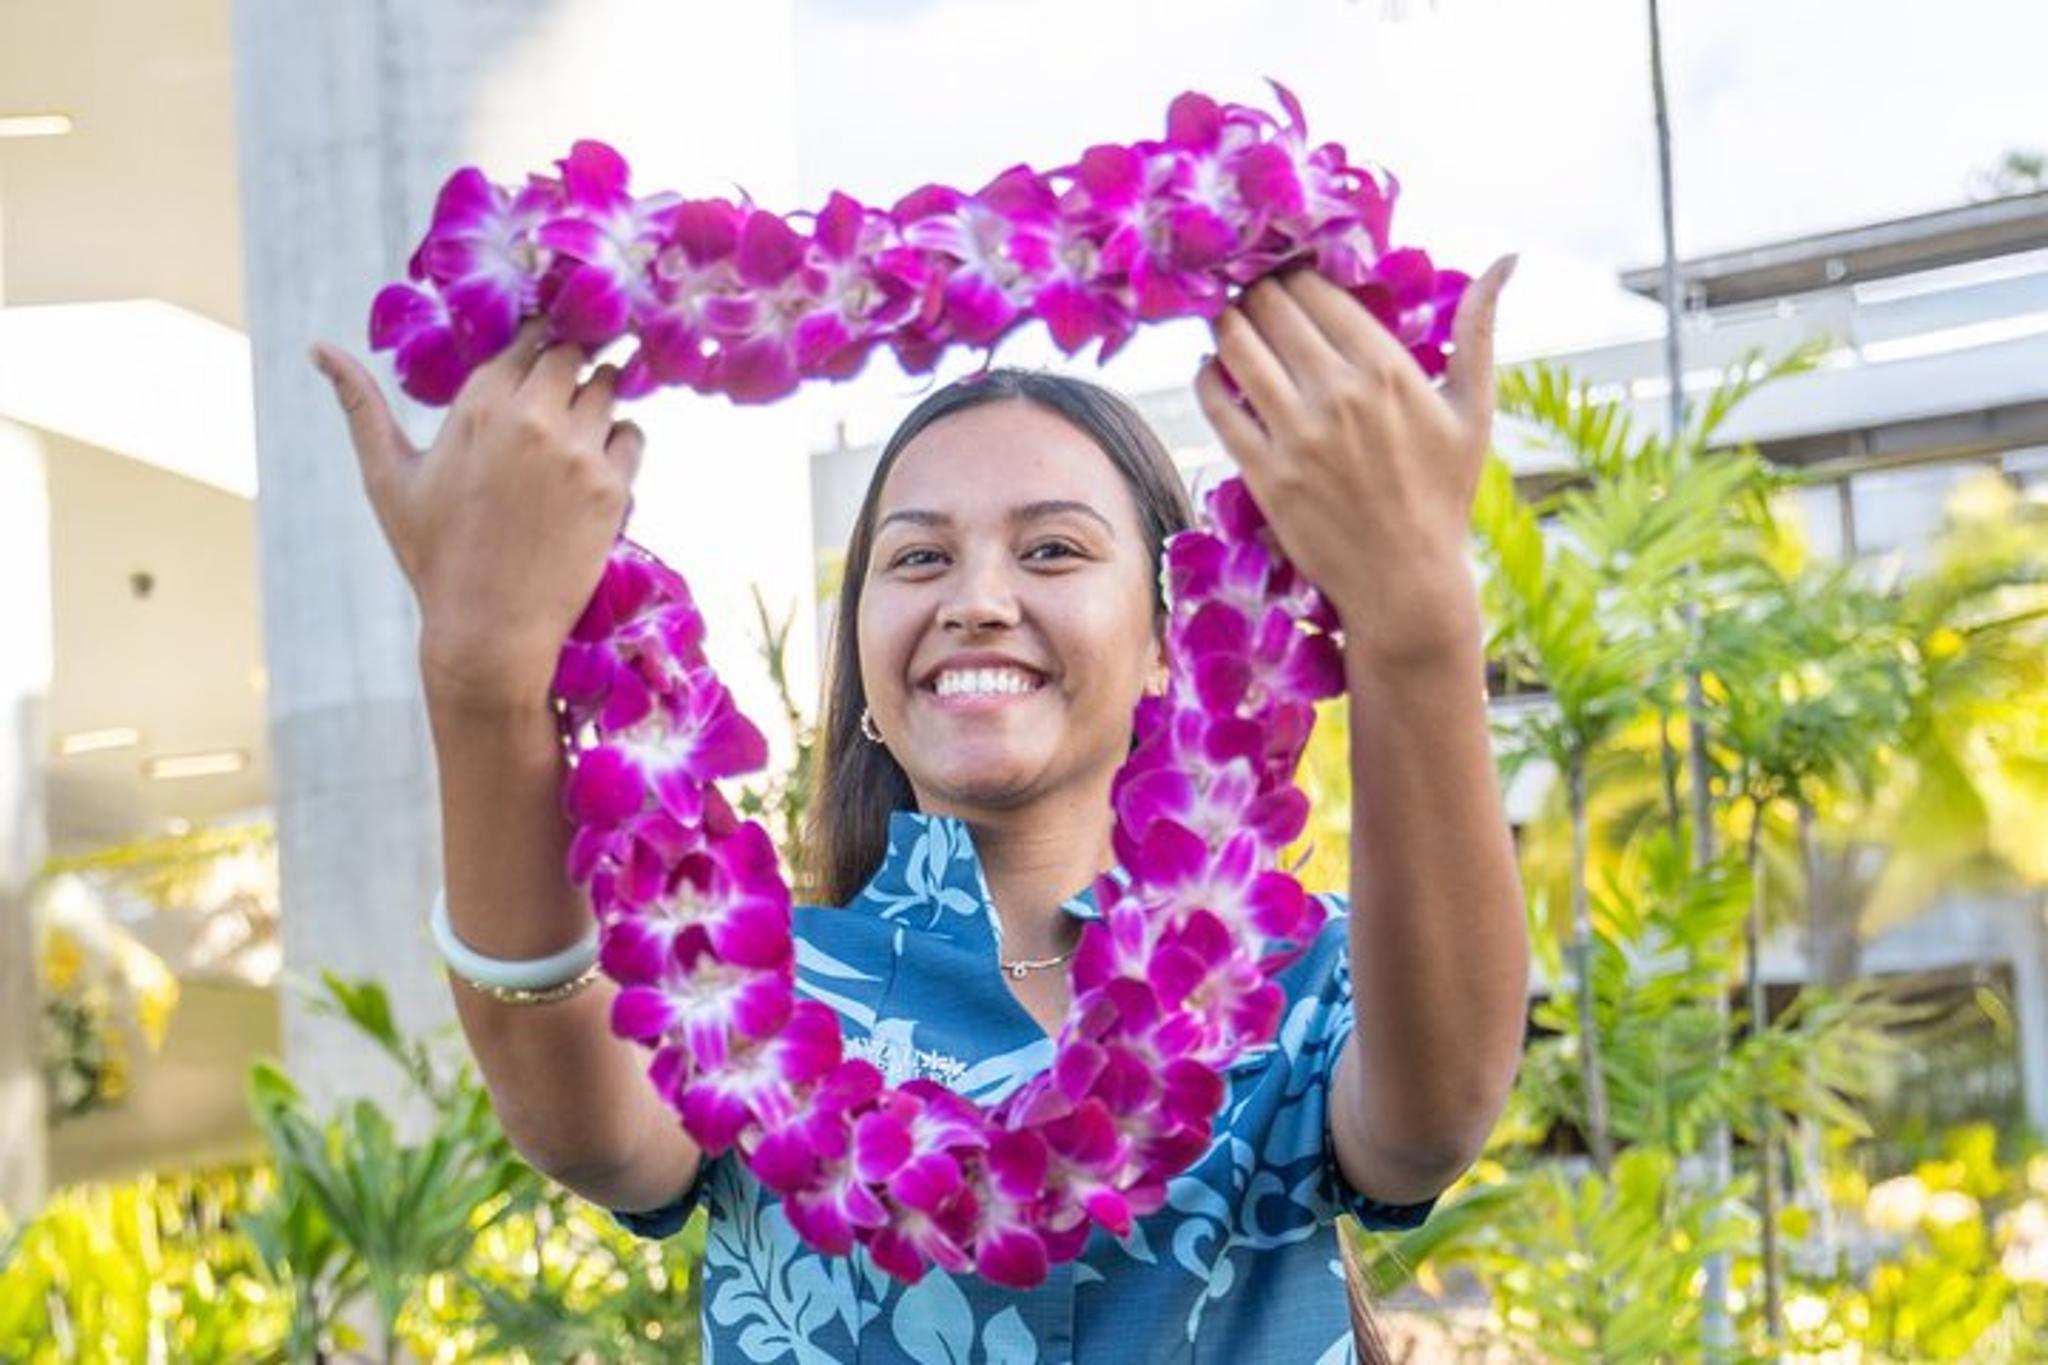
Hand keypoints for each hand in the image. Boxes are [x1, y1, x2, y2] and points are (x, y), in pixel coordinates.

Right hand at [311, 320, 646, 710]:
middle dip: (568, 367)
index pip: (526, 336)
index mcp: (479, 405)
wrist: (489, 628)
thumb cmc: (434, 554)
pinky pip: (634, 435)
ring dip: (597, 401)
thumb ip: (360, 404)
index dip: (535, 343)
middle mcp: (533, 418)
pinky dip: (620, 443)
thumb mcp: (388, 477)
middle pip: (572, 353)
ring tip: (573, 434)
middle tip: (559, 396)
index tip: (536, 359)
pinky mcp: (613, 487)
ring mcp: (578, 452)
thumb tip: (318, 347)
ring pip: (609, 388)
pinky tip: (595, 468)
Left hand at [1194, 256, 1514, 666]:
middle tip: (1250, 294)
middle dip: (1256, 292)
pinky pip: (1219, 405)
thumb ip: (1479, 330)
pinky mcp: (1264, 472)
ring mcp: (1297, 434)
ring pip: (1238, 346)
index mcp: (1388, 369)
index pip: (1318, 291)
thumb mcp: (1473, 410)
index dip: (1294, 275)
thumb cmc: (1443, 494)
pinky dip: (1208, 377)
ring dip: (1227, 324)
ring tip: (1229, 323)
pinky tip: (1212, 370)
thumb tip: (1507, 259)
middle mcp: (1339, 394)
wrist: (1406, 580)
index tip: (1287, 276)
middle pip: (1273, 309)